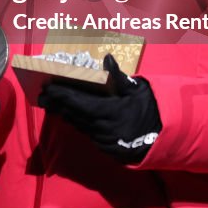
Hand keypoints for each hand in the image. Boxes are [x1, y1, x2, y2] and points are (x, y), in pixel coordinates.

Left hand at [38, 54, 161, 163]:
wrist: (164, 135)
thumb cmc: (148, 108)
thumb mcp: (136, 90)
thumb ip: (119, 76)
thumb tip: (108, 58)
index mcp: (112, 112)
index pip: (80, 103)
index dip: (62, 95)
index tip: (47, 88)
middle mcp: (105, 129)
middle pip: (75, 115)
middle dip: (57, 104)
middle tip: (42, 95)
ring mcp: (105, 141)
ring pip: (79, 126)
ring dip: (64, 114)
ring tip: (51, 103)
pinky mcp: (106, 149)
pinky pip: (87, 134)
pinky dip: (77, 123)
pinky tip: (68, 115)